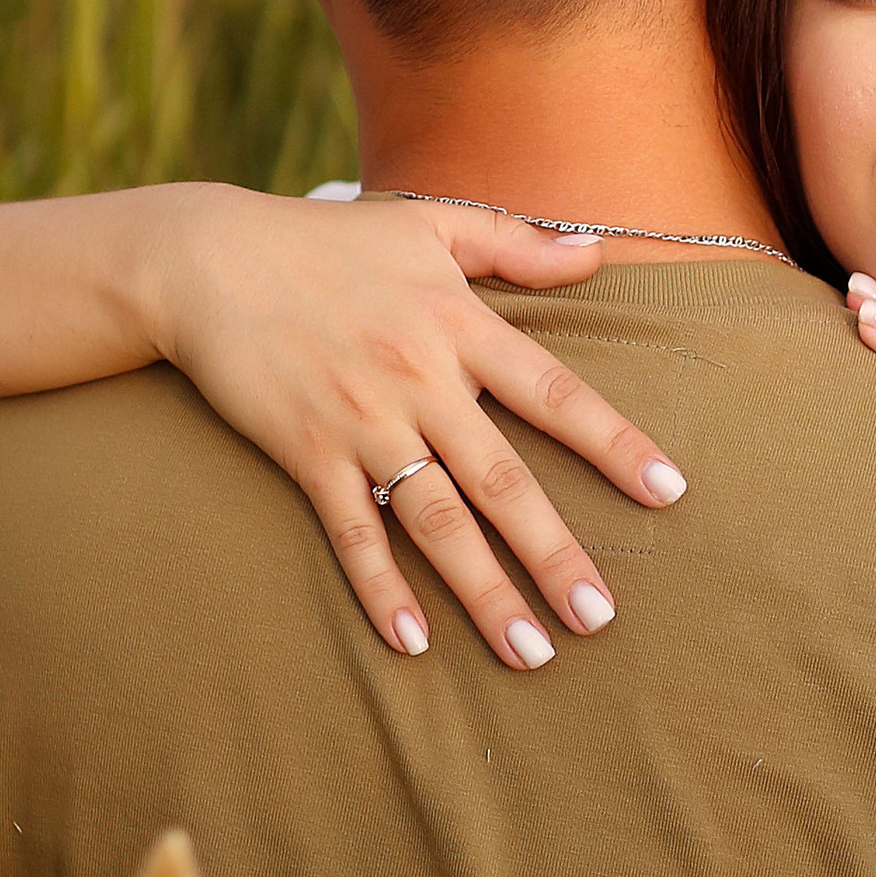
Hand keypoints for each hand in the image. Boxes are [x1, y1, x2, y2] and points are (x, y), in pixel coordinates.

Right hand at [139, 191, 685, 667]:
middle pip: (501, 478)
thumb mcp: (428, 224)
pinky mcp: (306, 452)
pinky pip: (351, 532)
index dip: (613, 443)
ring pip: (435, 519)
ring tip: (528, 652)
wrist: (208, 259)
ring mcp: (361, 422)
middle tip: (599, 618)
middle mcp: (419, 379)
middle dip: (553, 552)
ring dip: (482, 590)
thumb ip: (516, 243)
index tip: (668, 492)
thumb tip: (596, 253)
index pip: (554, 393)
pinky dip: (381, 588)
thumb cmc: (326, 241)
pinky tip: (412, 642)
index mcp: (459, 326)